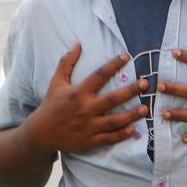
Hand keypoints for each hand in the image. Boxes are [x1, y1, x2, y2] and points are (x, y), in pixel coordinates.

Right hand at [23, 44, 147, 154]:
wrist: (40, 133)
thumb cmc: (50, 105)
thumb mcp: (56, 82)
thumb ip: (66, 63)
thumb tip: (77, 44)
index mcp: (78, 93)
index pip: (99, 75)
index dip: (114, 64)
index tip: (127, 56)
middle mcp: (85, 109)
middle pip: (112, 98)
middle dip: (130, 90)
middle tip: (145, 83)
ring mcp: (89, 126)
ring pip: (115, 121)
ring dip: (131, 114)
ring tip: (145, 108)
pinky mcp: (90, 141)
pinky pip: (109, 138)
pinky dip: (122, 134)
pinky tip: (134, 130)